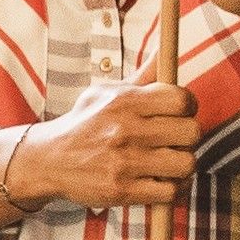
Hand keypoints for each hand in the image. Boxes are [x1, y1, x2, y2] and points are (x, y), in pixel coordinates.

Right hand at [18, 81, 199, 209]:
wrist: (48, 160)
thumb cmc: (86, 122)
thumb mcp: (107, 92)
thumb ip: (144, 75)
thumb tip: (165, 46)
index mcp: (124, 102)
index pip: (181, 100)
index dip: (189, 106)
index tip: (182, 112)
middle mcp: (124, 130)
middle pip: (191, 132)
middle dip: (188, 136)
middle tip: (175, 139)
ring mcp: (123, 163)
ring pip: (186, 164)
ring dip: (182, 164)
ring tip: (169, 161)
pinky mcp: (122, 191)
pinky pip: (171, 192)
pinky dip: (173, 188)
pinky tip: (162, 180)